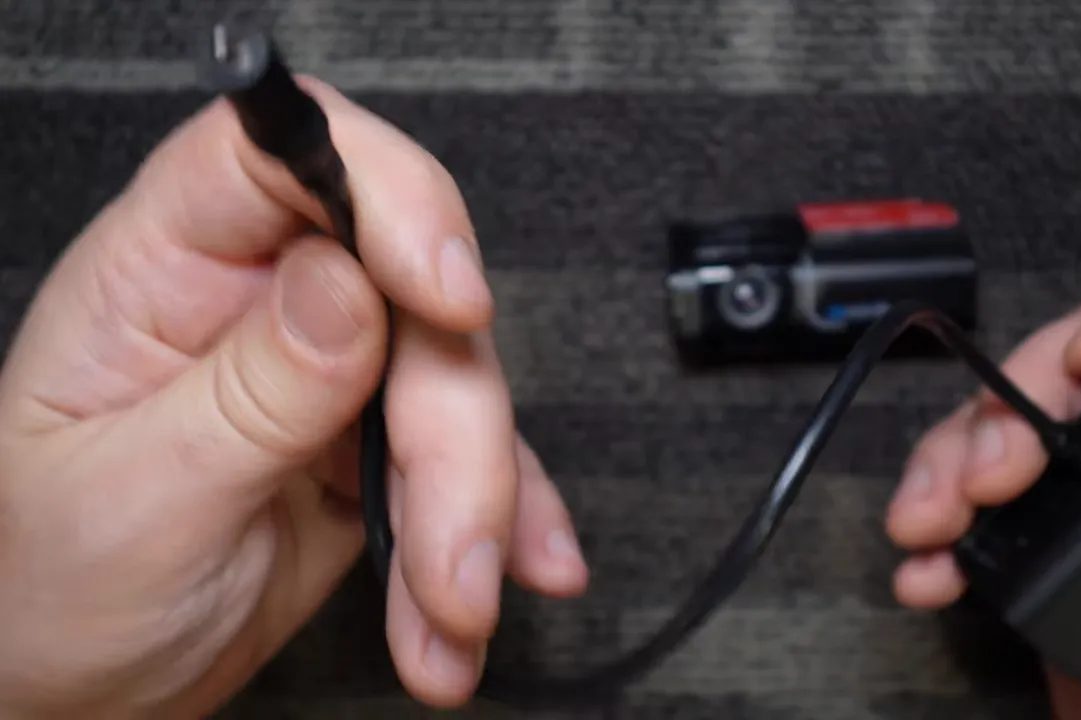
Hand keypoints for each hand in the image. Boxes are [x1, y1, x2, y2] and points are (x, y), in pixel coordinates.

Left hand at [0, 80, 587, 717]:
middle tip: (451, 554)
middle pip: (407, 295)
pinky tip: (494, 585)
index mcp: (163, 275)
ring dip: (475, 505)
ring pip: (455, 384)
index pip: (281, 158)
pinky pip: (464, 457)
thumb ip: (249, 392)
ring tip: (450, 616)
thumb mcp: (135, 502)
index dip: (385, 192)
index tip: (451, 296)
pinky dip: (495, 525)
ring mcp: (325, 373)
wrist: (73, 691)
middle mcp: (254, 303)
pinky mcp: (372, 443)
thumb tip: (351, 284)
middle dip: (452, 432)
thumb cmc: (46, 591)